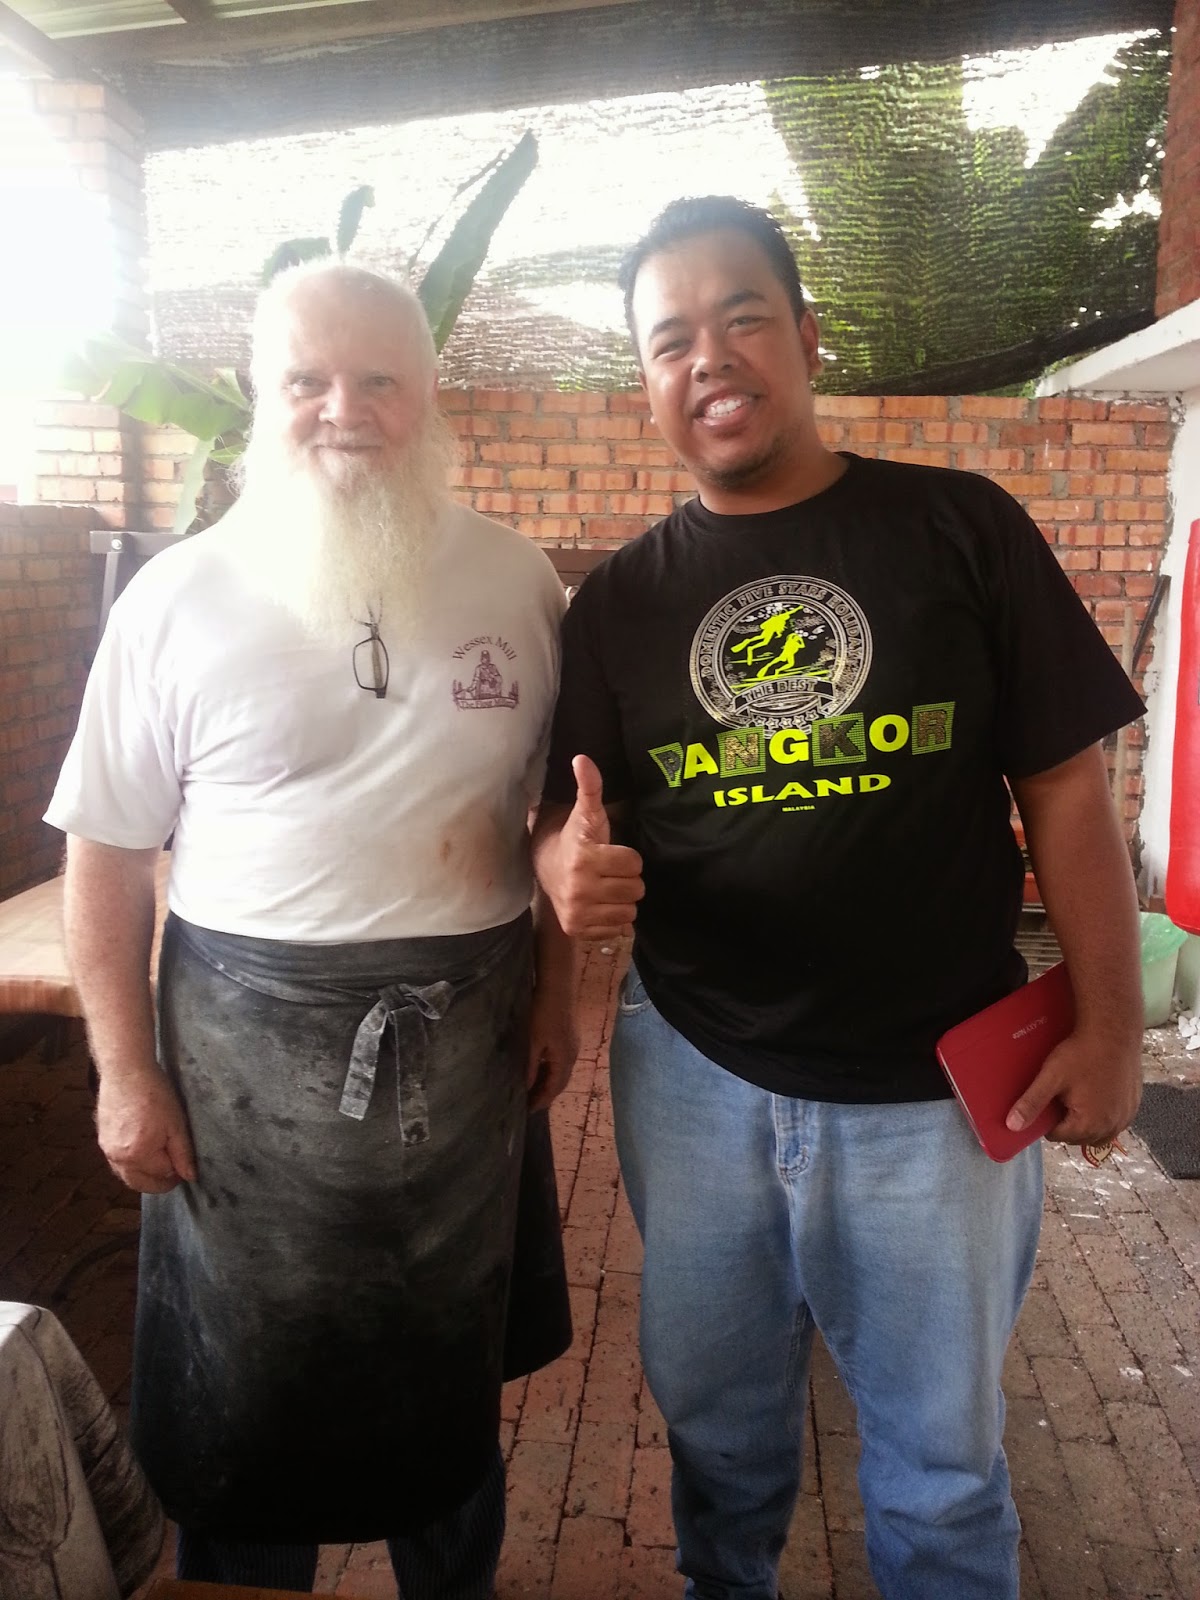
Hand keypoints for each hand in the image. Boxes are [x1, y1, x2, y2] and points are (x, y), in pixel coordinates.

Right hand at [95, 1065, 197, 1192]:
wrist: (126, 1072)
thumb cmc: (154, 1094)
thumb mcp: (177, 1124)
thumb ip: (183, 1153)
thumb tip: (189, 1176)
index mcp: (139, 1155)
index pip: (162, 1176)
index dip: (177, 1173)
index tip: (185, 1167)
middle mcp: (119, 1158)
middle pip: (140, 1184)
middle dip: (159, 1182)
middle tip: (175, 1172)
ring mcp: (107, 1150)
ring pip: (127, 1175)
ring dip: (143, 1175)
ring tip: (160, 1162)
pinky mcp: (102, 1140)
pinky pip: (117, 1162)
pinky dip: (131, 1164)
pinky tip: (143, 1152)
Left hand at [526, 983, 578, 1111]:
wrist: (557, 988)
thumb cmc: (543, 1014)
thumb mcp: (533, 1042)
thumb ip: (531, 1066)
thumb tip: (527, 1087)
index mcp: (564, 1060)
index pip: (554, 1088)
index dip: (542, 1100)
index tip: (528, 1111)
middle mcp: (572, 1055)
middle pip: (560, 1082)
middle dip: (545, 1094)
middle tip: (529, 1104)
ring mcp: (573, 1046)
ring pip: (561, 1071)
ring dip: (548, 1082)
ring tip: (532, 1090)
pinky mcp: (569, 1037)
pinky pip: (561, 1062)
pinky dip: (550, 1070)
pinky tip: (539, 1069)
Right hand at [535, 755, 643, 938]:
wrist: (543, 868)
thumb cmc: (573, 839)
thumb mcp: (585, 813)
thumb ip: (590, 787)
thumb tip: (583, 758)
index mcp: (584, 858)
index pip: (635, 863)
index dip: (626, 857)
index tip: (609, 853)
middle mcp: (579, 889)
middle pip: (636, 889)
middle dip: (626, 879)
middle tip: (607, 871)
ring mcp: (578, 913)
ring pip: (630, 911)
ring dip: (621, 900)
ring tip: (604, 888)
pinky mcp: (578, 930)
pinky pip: (618, 928)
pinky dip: (612, 919)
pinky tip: (598, 904)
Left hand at [1005, 1028, 1142, 1146]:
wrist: (1114, 1033)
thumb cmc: (1081, 1054)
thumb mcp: (1051, 1078)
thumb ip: (1031, 1103)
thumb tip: (1012, 1125)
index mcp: (1088, 1125)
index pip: (1058, 1135)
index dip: (1047, 1120)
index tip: (1047, 1102)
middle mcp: (1111, 1127)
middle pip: (1079, 1137)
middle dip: (1067, 1123)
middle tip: (1061, 1098)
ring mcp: (1125, 1117)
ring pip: (1099, 1132)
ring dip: (1087, 1122)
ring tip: (1078, 1098)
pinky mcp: (1134, 1106)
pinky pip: (1116, 1120)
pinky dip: (1104, 1114)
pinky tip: (1096, 1094)